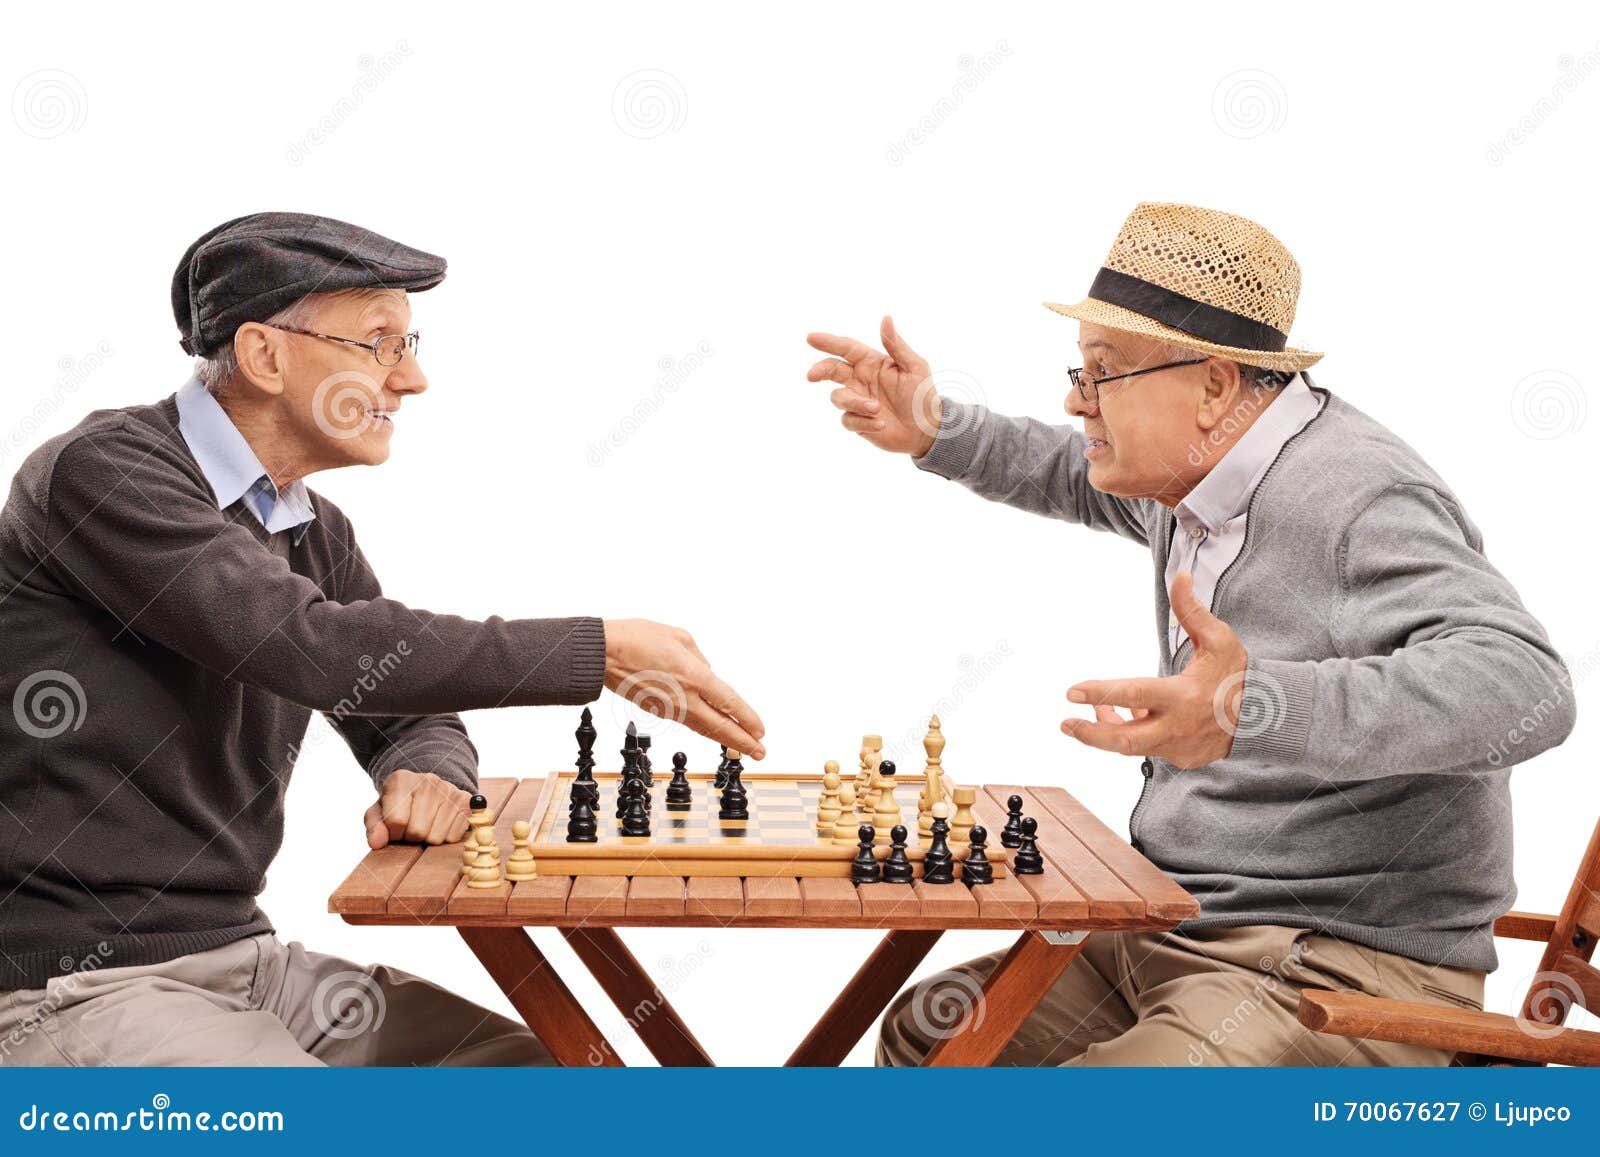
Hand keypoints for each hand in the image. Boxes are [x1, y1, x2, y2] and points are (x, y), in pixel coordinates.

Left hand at [364, 768, 471, 848]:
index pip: (395, 821)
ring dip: (428, 839)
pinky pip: (454, 837)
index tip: (395, 827)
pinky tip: (441, 825)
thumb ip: (374, 827)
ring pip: (436, 837)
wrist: (427, 790)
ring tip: (426, 825)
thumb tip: (376, 843)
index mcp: (401, 779)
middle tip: (412, 828)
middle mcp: (428, 780)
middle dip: (411, 837)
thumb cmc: (399, 806)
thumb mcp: (380, 813)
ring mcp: (450, 789)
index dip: (393, 832)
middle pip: (417, 831)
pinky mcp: (467, 801)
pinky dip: (446, 837)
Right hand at [603, 619, 766, 758]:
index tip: (760, 731)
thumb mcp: (680, 637)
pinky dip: (704, 729)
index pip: (729, 704)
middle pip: (720, 727)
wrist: (602, 654)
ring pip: (704, 729)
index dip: (747, 719)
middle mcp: (685, 699)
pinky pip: (688, 722)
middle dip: (743, 742)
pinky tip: (712, 729)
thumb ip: (700, 659)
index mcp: (695, 678)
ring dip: (725, 739)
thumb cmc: (638, 638)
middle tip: (761, 753)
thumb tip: (707, 675)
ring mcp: (670, 709)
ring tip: (743, 747)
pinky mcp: (657, 711)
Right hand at [807, 316, 941, 456]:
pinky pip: (849, 420)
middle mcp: (860, 380)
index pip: (846, 348)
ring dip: (856, 403)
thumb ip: (897, 345)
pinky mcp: (858, 421)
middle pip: (832, 370)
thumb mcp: (914, 367)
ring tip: (877, 409)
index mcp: (871, 363)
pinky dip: (864, 422)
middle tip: (811, 375)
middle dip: (820, 370)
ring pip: (839, 397)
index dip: (828, 342)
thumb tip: (886, 319)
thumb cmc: (922, 395)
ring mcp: (857, 401)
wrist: (926, 429)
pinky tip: (881, 424)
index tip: (811, 338)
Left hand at [1059, 572, 1247, 769]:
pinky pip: (1147, 748)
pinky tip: (1126, 716)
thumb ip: (1191, 610)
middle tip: (1064, 723)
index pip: (1133, 694)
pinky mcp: (1181, 758)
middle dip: (1090, 734)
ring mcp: (1178, 746)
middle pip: (1124, 739)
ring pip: (1131, 746)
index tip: (1071, 691)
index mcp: (1183, 695)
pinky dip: (1132, 733)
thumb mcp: (1219, 639)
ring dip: (1106, 730)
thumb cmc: (1236, 675)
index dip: (1100, 692)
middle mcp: (1177, 726)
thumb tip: (1179, 575)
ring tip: (1091, 713)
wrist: (1265, 717)